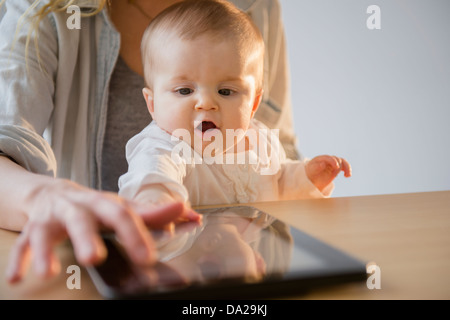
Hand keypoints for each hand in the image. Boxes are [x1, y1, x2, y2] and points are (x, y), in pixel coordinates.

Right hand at [5, 179, 200, 283]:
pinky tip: (19, 278)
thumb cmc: (95, 206)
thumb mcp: (124, 208)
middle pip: (84, 219)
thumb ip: (156, 215)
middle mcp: (79, 207)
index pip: (122, 215)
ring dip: (47, 249)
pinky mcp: (33, 228)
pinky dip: (20, 260)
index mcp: (105, 203)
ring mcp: (54, 217)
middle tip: (95, 259)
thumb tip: (193, 216)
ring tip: (49, 271)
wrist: (53, 193)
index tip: (148, 258)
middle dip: (89, 237)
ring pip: (48, 230)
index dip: (135, 235)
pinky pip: (23, 244)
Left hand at [305, 155, 351, 191]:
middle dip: (338, 166)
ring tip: (348, 175)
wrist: (312, 178)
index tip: (336, 167)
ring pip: (343, 162)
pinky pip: (344, 166)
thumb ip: (317, 167)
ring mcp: (333, 163)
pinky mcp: (336, 167)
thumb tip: (323, 164)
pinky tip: (347, 176)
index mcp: (321, 158)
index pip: (329, 158)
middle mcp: (328, 159)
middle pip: (337, 159)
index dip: (333, 161)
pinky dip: (347, 170)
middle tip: (334, 175)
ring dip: (347, 167)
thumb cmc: (311, 173)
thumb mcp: (312, 171)